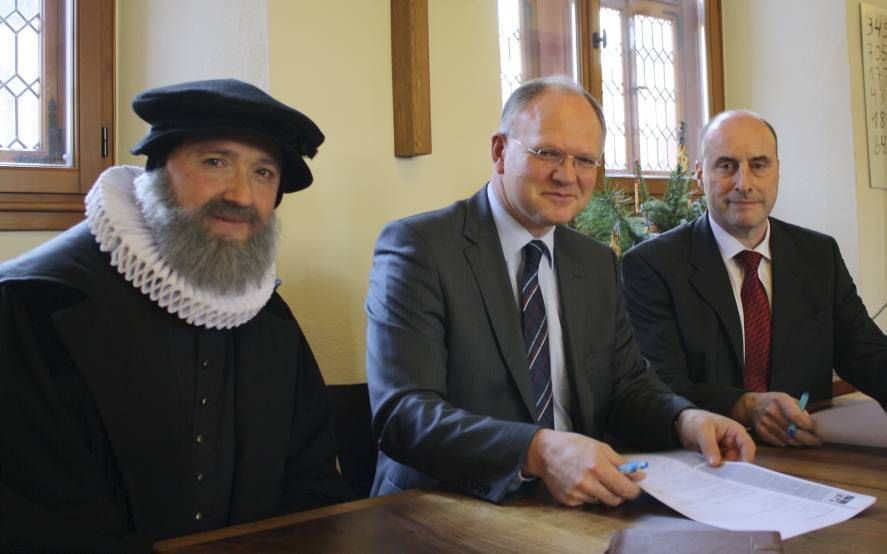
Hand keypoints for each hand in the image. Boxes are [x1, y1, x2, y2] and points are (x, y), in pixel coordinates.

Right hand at [522, 429, 642, 506]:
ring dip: (602, 493)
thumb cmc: (573, 446)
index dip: (634, 490)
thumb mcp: (600, 447)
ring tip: (593, 479)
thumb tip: (639, 476)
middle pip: (615, 500)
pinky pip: (586, 503)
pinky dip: (588, 495)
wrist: (544, 452)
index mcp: (598, 466)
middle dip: (619, 493)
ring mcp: (577, 493)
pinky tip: (580, 482)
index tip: (634, 488)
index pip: (625, 489)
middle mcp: (587, 482)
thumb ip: (621, 463)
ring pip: (601, 501)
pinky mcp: (568, 500)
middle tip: (615, 483)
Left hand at [676, 409, 755, 465]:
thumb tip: (715, 463)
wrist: (681, 424)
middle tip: (721, 473)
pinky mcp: (717, 458)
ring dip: (722, 469)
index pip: (748, 446)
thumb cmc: (694, 420)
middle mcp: (733, 443)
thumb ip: (709, 446)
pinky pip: (719, 467)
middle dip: (732, 467)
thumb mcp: (701, 430)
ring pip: (730, 465)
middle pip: (740, 459)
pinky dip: (715, 470)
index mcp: (735, 431)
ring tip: (712, 471)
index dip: (747, 458)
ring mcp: (725, 451)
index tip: (741, 470)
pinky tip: (708, 472)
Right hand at [730, 392, 820, 446]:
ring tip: (807, 441)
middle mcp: (771, 412)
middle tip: (817, 441)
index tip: (816, 429)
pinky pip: (780, 443)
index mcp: (780, 400)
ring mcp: (765, 423)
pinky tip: (794, 440)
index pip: (796, 416)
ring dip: (800, 442)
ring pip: (788, 439)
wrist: (752, 405)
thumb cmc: (774, 402)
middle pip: (793, 431)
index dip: (808, 425)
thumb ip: (800, 410)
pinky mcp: (762, 432)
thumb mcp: (788, 399)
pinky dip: (789, 443)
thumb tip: (810, 424)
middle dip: (809, 438)